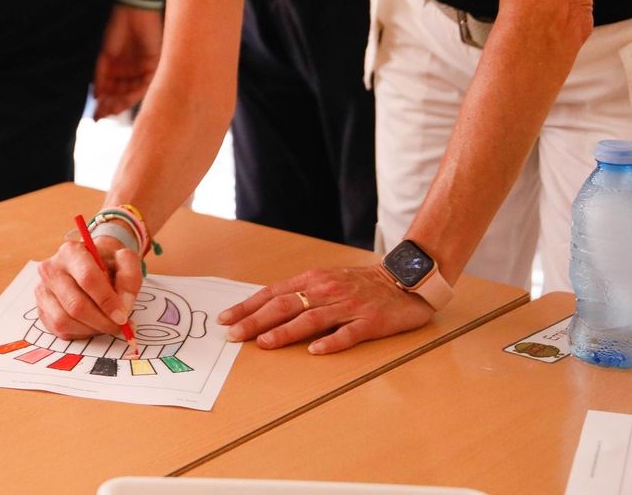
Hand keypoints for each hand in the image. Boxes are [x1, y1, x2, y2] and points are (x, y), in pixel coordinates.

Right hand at [33, 235, 142, 338]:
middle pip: (75, 304)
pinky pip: (59, 330)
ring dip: (91, 329)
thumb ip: (130, 278)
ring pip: (65, 320)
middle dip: (101, 321)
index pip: (87, 278)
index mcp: (71, 251)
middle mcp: (51, 269)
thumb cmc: (107, 262)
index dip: (107, 301)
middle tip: (119, 326)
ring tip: (105, 323)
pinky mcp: (41, 308)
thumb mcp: (124, 260)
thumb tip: (123, 306)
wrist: (91, 262)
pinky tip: (91, 324)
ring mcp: (43, 290)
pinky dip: (80, 332)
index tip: (122, 316)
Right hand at [91, 6, 161, 119]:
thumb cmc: (117, 28)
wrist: (131, 10)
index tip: (95, 115)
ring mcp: (144, 70)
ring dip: (120, 104)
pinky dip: (131, 95)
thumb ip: (101, 77)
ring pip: (133, 94)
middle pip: (123, 95)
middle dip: (111, 106)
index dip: (104, 104)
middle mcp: (133, 72)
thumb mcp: (104, 56)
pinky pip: (144, 86)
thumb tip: (96, 97)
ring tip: (108, 111)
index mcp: (122, 69)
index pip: (114, 92)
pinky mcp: (153, 66)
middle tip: (100, 116)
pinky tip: (119, 100)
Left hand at [218, 264, 433, 354]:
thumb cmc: (361, 283)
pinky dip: (330, 342)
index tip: (227, 319)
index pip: (273, 293)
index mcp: (313, 279)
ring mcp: (348, 306)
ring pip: (311, 318)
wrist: (404, 280)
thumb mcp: (326, 280)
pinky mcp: (369, 322)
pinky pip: (347, 333)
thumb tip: (265, 308)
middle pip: (285, 305)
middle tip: (234, 335)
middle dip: (256, 321)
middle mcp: (327, 290)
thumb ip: (300, 292)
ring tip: (264, 343)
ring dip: (285, 332)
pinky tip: (315, 351)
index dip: (248, 306)